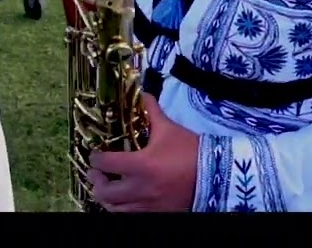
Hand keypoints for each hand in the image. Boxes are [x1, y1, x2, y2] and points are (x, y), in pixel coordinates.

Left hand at [87, 93, 198, 211]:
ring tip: (108, 189)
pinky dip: (123, 209)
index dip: (95, 159)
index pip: (106, 164)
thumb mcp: (169, 129)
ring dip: (107, 199)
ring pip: (115, 209)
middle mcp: (140, 189)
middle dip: (96, 182)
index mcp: (140, 166)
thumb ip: (153, 112)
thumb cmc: (191, 151)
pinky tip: (125, 201)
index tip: (95, 155)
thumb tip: (144, 94)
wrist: (217, 175)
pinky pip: (131, 216)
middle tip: (97, 173)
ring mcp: (148, 206)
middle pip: (104, 193)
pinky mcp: (157, 214)